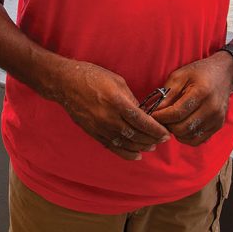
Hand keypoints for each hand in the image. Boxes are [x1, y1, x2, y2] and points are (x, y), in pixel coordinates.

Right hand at [54, 61, 169, 159]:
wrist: (66, 83)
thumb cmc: (93, 77)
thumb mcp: (117, 81)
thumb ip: (131, 99)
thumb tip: (143, 113)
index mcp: (117, 102)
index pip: (142, 121)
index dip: (156, 130)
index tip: (166, 133)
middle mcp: (109, 118)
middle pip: (136, 135)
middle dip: (152, 139)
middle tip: (162, 140)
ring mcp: (100, 127)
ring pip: (126, 144)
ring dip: (141, 147)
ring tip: (152, 146)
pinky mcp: (93, 133)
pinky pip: (113, 147)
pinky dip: (126, 153)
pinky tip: (137, 154)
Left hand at [151, 53, 232, 145]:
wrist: (224, 74)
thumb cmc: (200, 72)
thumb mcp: (180, 75)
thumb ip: (168, 93)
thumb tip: (155, 110)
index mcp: (201, 92)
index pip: (177, 113)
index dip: (161, 116)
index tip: (152, 114)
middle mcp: (211, 108)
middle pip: (182, 128)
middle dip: (167, 125)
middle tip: (161, 118)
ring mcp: (216, 119)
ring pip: (189, 136)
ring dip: (176, 132)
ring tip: (171, 121)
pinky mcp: (218, 126)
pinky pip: (198, 140)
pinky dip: (186, 137)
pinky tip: (182, 126)